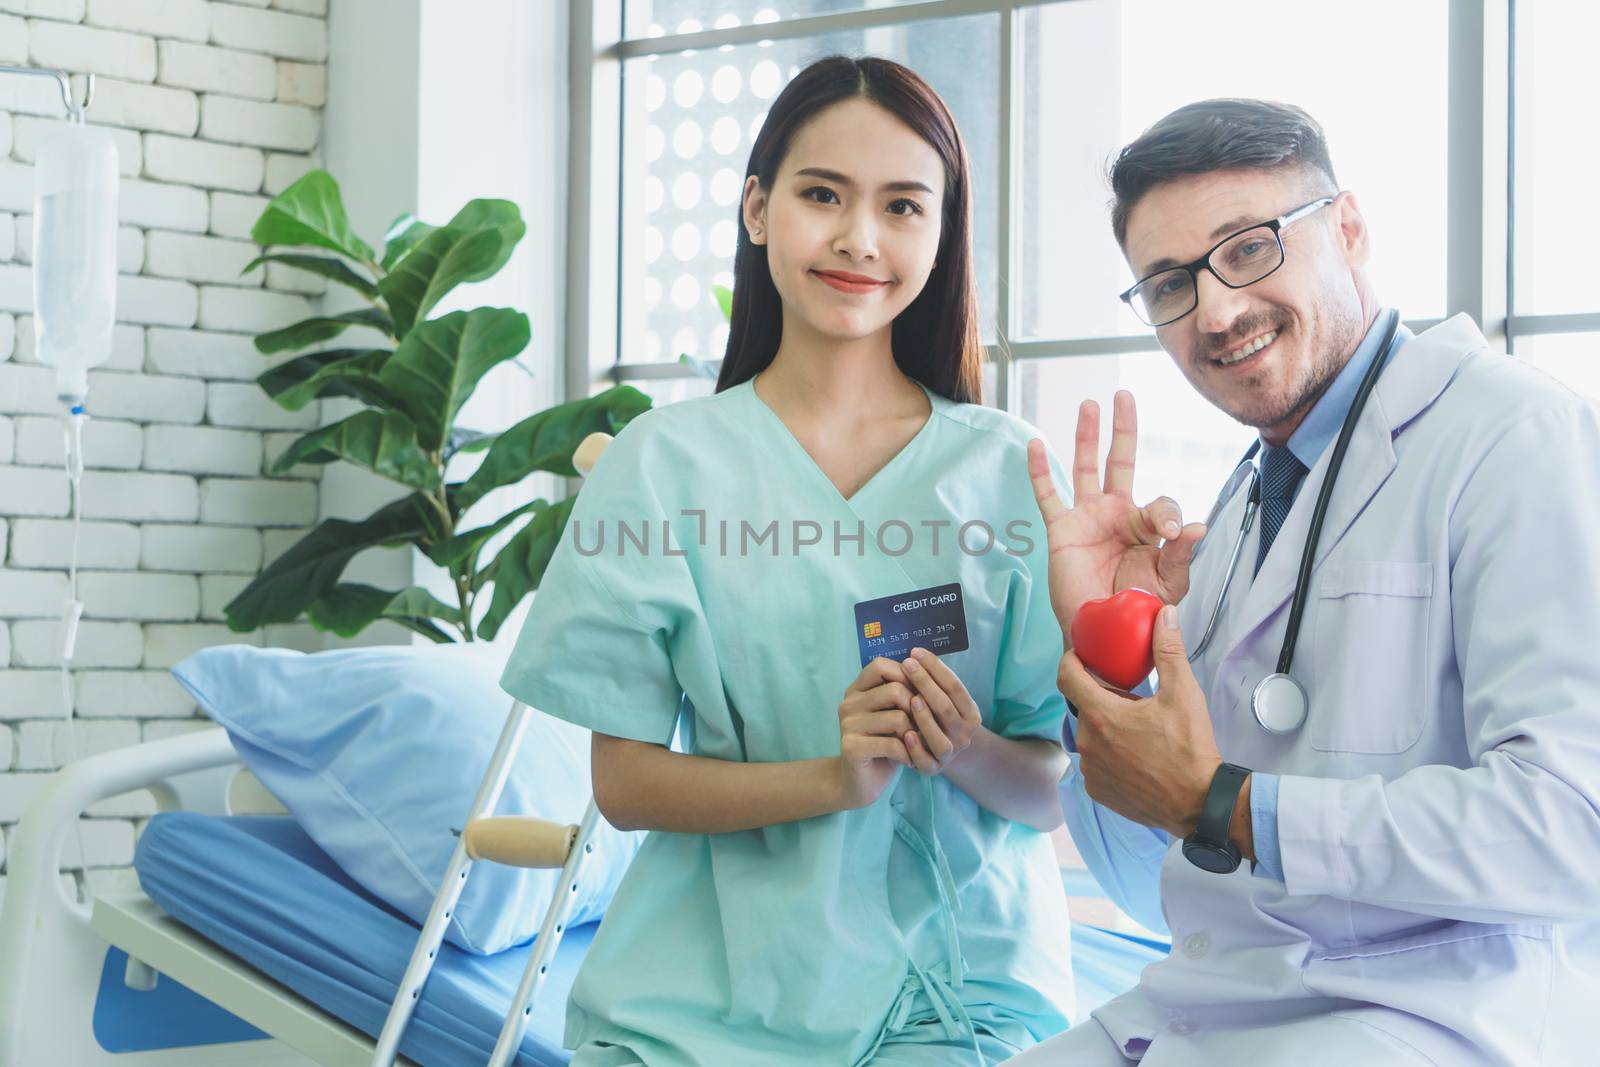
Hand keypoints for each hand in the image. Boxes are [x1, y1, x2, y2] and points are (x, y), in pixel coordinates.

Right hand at [833, 658, 914, 808]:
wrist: (861, 783)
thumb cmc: (883, 745)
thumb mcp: (892, 714)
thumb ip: (901, 693)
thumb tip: (927, 672)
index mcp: (856, 690)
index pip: (881, 666)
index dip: (906, 676)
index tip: (920, 696)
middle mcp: (848, 703)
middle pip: (895, 690)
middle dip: (917, 710)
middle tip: (921, 728)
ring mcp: (847, 725)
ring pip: (897, 718)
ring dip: (914, 734)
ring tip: (914, 745)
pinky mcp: (852, 747)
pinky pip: (892, 743)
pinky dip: (907, 753)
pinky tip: (907, 760)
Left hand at [900, 647, 982, 774]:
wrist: (944, 754)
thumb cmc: (939, 718)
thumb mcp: (946, 700)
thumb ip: (936, 683)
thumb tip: (916, 653)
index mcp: (970, 713)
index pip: (955, 687)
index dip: (936, 668)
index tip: (916, 652)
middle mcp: (963, 734)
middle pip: (946, 708)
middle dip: (925, 684)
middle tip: (906, 665)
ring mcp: (949, 753)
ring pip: (940, 738)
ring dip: (925, 718)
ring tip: (910, 698)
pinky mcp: (933, 770)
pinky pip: (926, 761)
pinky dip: (917, 749)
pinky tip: (905, 734)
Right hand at [1026, 391, 1207, 638]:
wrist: (1104, 632)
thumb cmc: (1138, 610)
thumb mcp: (1169, 582)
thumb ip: (1181, 553)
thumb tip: (1195, 525)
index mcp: (1146, 527)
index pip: (1159, 503)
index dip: (1167, 513)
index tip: (1172, 533)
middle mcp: (1116, 515)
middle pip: (1119, 461)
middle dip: (1123, 429)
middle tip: (1124, 396)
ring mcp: (1087, 519)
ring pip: (1085, 467)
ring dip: (1086, 436)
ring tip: (1090, 405)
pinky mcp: (1061, 530)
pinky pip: (1049, 495)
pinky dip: (1041, 471)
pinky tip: (1035, 445)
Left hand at [1057, 605, 1221, 837]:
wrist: (1200, 803)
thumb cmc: (1190, 750)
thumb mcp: (1183, 694)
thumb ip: (1168, 651)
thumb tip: (1165, 615)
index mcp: (1101, 716)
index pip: (1066, 677)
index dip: (1071, 660)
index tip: (1082, 655)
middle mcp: (1088, 744)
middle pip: (1084, 707)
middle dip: (1102, 697)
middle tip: (1129, 695)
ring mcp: (1090, 770)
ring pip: (1091, 736)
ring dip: (1107, 727)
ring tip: (1136, 728)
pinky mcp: (1099, 791)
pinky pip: (1096, 763)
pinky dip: (1110, 754)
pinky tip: (1135, 754)